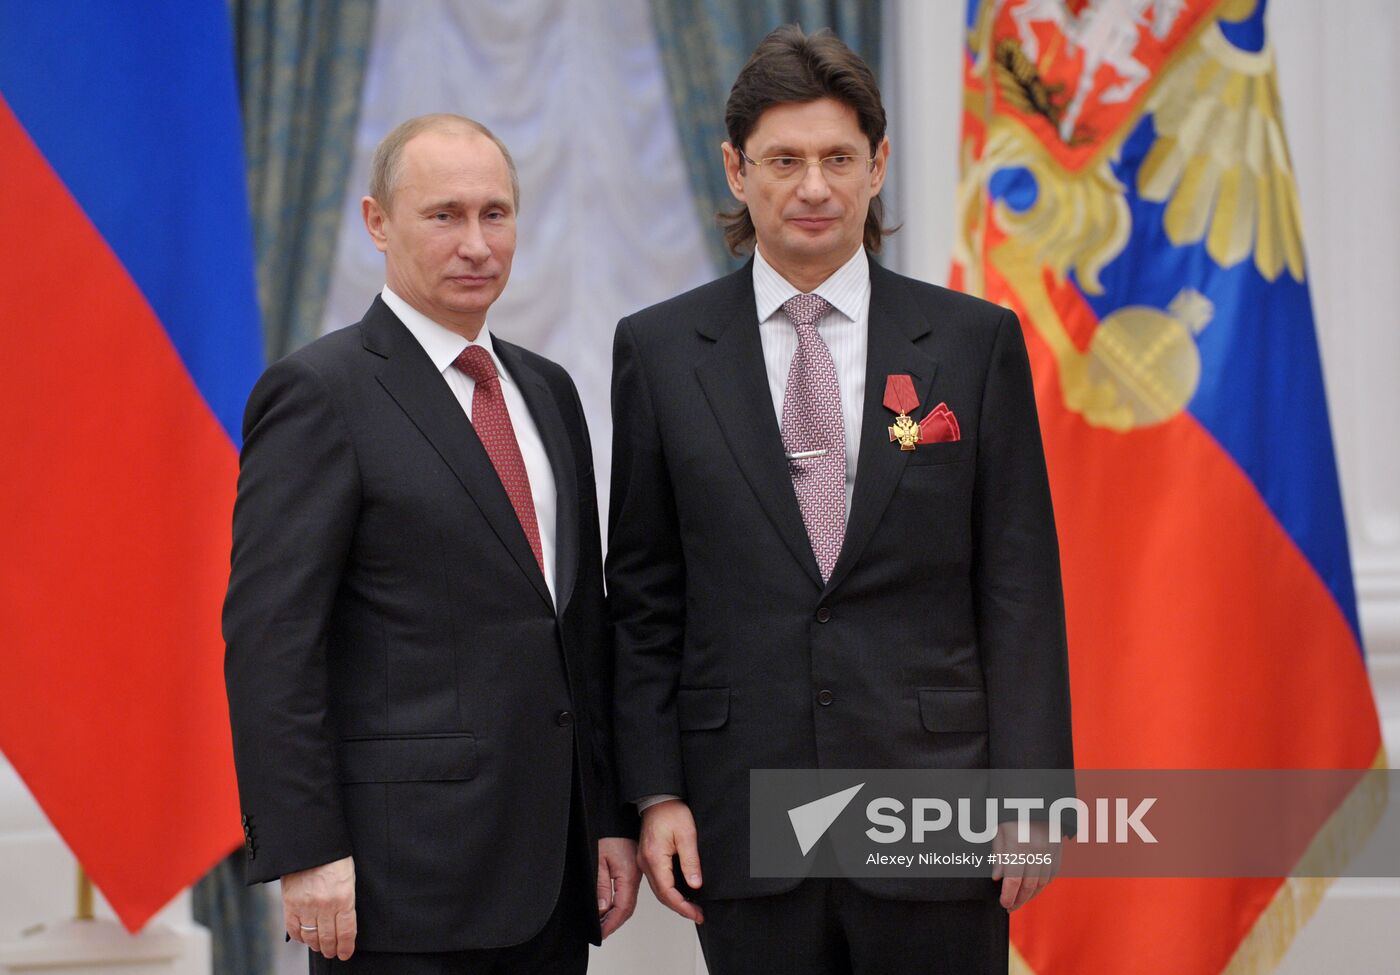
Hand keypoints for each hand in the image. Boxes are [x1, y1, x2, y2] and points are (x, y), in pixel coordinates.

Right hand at [282, 855, 356, 959]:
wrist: (310, 842)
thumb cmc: (334, 857)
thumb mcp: (348, 877)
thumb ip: (346, 900)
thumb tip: (343, 922)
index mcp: (344, 898)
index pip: (347, 932)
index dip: (346, 947)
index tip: (346, 953)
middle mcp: (325, 905)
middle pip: (329, 938)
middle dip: (332, 949)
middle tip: (333, 952)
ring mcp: (306, 905)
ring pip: (311, 936)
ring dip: (316, 945)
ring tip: (320, 947)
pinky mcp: (290, 903)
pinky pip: (294, 928)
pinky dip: (299, 937)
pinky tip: (304, 938)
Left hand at [596, 837, 639, 937]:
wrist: (615, 818)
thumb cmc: (607, 833)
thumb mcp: (598, 859)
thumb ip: (601, 886)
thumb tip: (603, 908)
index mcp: (628, 874)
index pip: (622, 908)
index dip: (611, 924)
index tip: (602, 934)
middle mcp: (635, 876)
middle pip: (627, 908)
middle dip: (614, 923)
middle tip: (601, 933)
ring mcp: (635, 873)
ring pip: (628, 901)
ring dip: (616, 915)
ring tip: (603, 924)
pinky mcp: (632, 870)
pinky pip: (627, 892)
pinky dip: (618, 904)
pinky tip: (609, 908)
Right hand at [637, 799, 703, 923]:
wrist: (658, 799)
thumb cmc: (671, 812)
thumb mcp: (687, 835)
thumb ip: (691, 861)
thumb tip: (695, 884)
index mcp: (654, 858)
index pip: (667, 892)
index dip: (683, 906)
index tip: (696, 913)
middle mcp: (645, 863)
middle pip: (661, 895)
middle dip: (680, 908)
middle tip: (697, 914)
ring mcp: (645, 861)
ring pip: (658, 890)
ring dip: (675, 901)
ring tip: (692, 908)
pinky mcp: (647, 858)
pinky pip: (657, 881)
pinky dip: (669, 891)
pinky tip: (681, 893)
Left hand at [991, 820, 1058, 910]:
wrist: (1036, 797)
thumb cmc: (1012, 811)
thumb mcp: (999, 829)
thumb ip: (998, 854)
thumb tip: (998, 878)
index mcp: (1018, 845)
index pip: (1013, 880)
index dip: (1008, 896)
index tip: (1004, 904)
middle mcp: (1037, 851)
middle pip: (1029, 885)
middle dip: (1019, 900)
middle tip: (1010, 907)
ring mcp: (1050, 851)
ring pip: (1042, 882)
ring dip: (1031, 895)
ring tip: (1020, 901)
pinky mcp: (1058, 849)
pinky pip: (1052, 873)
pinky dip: (1043, 884)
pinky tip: (1034, 888)